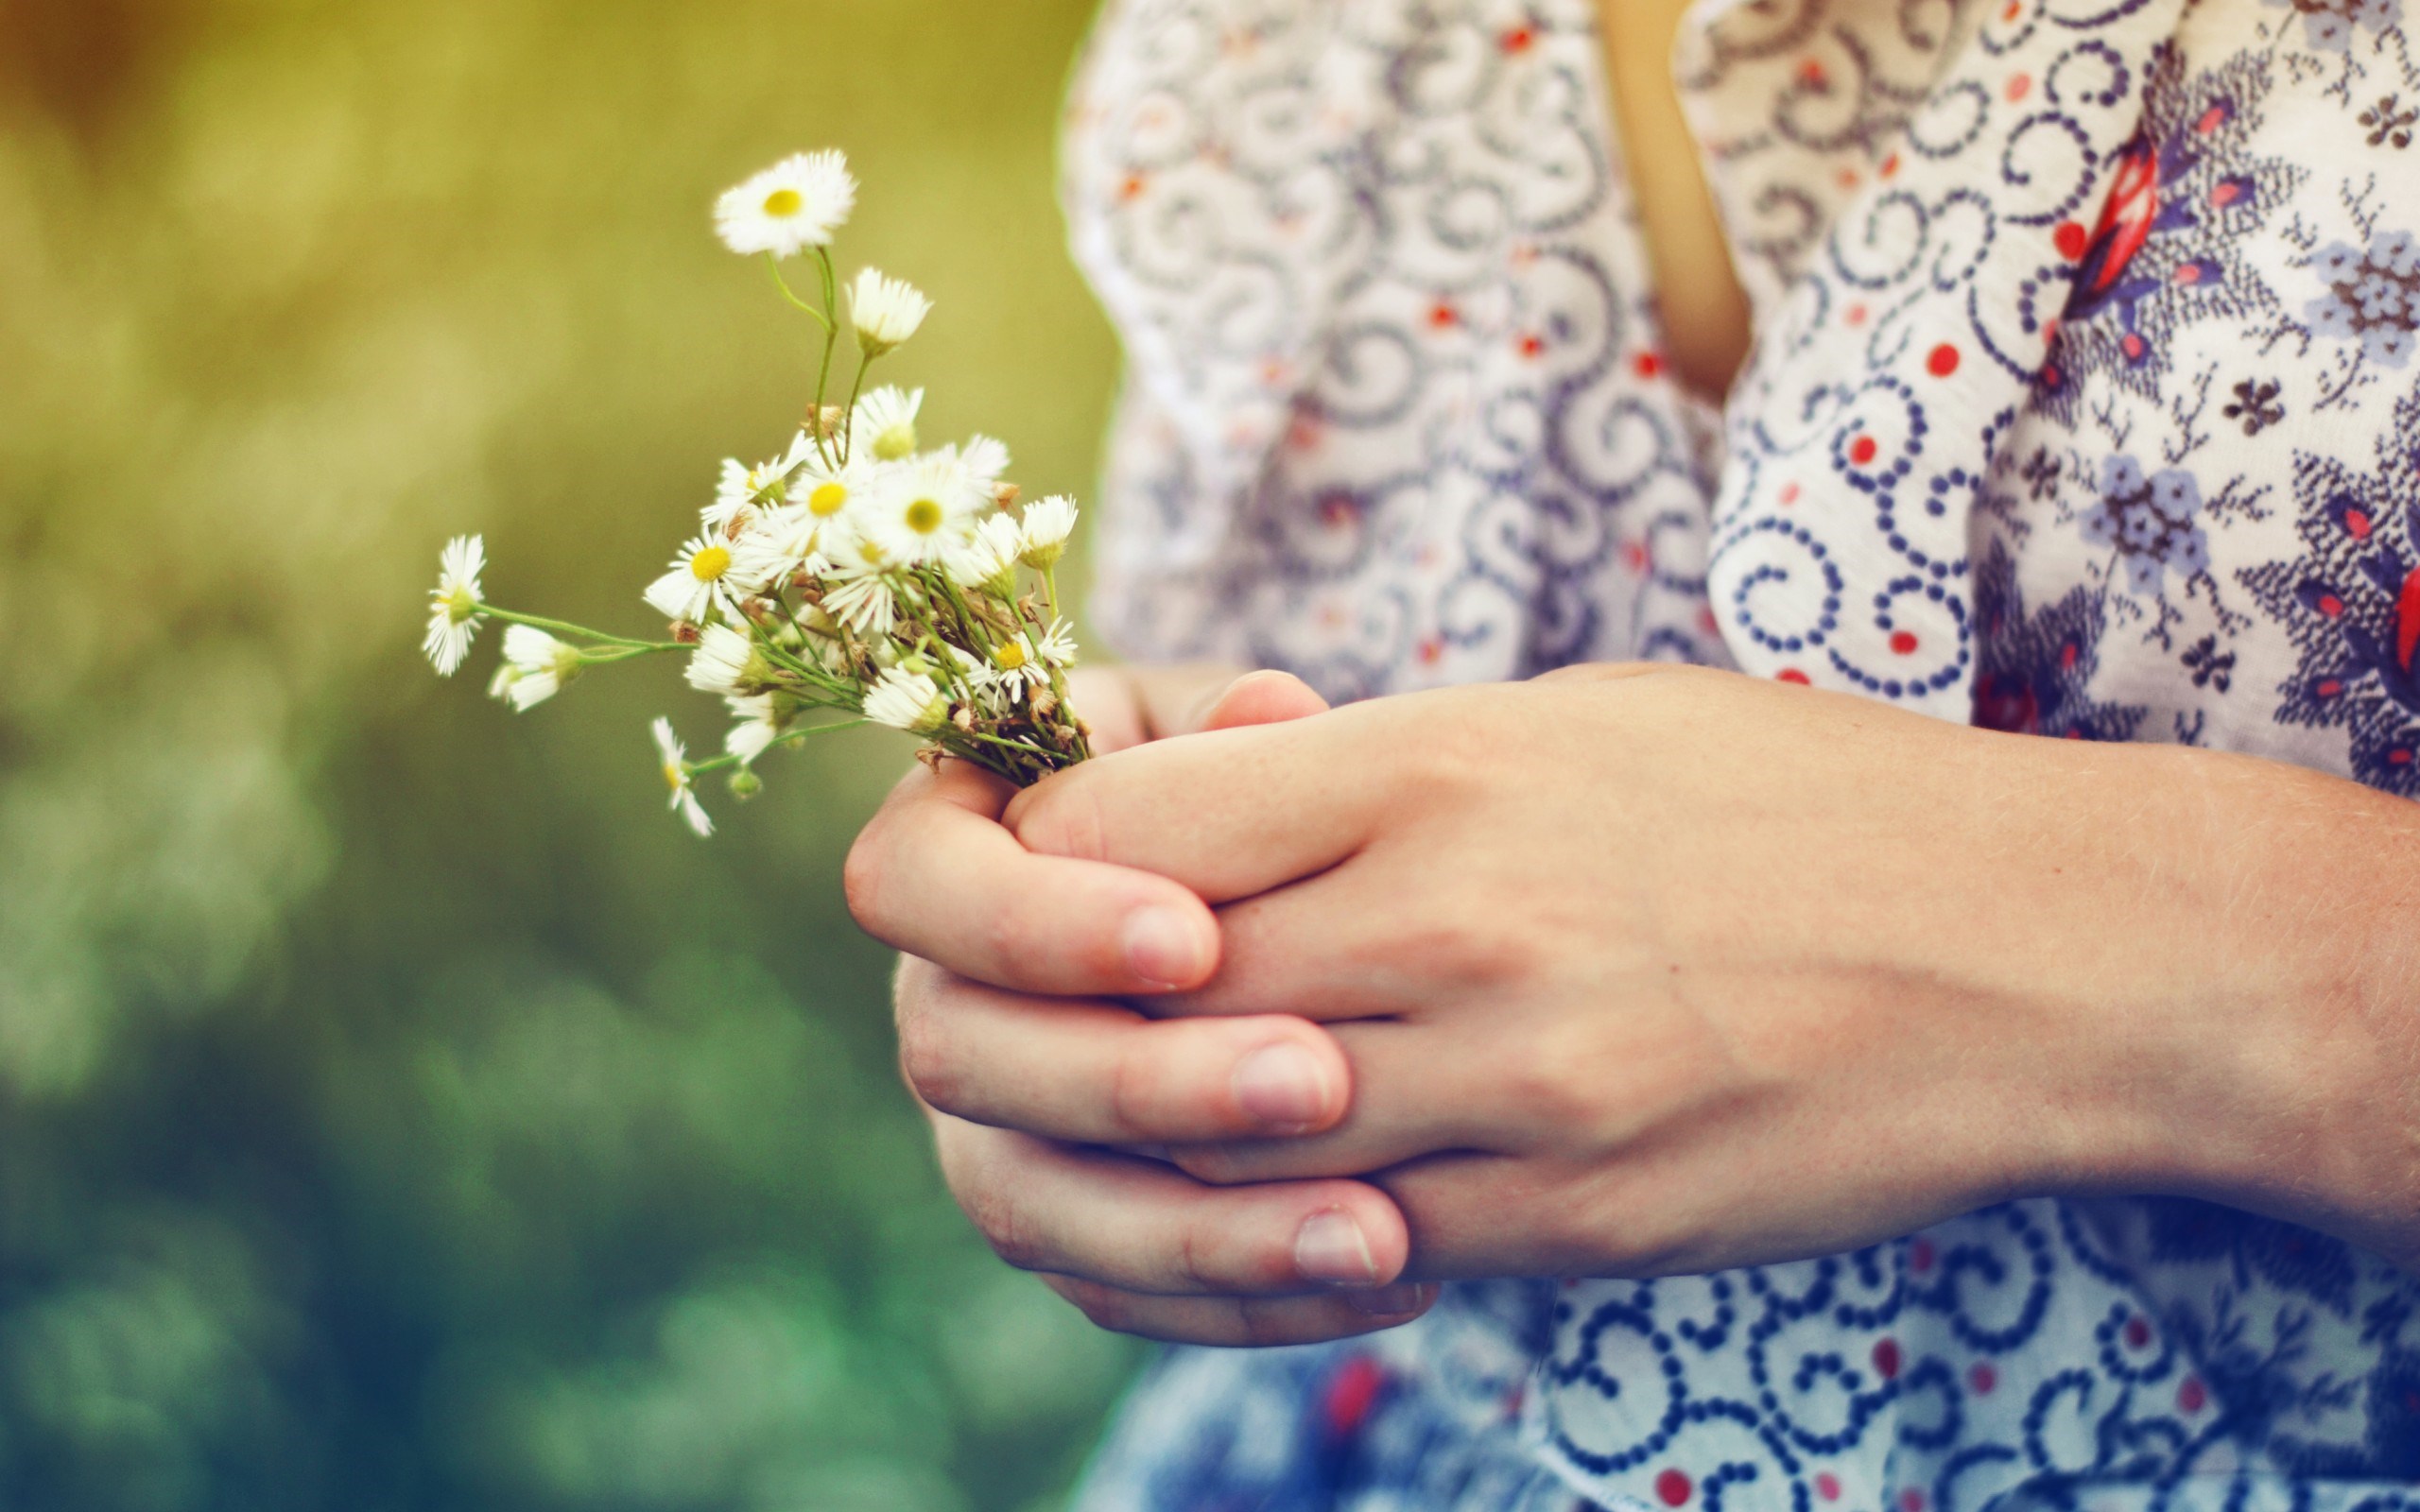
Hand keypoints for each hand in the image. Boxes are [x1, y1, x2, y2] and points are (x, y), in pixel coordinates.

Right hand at [850, 663, 1439, 1344]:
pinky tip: (1390, 1279)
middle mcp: (939, 995)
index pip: (914, 886)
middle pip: (965, 1063)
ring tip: (1376, 1232)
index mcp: (946, 846)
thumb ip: (1240, 733)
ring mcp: (986, 1123)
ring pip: (1032, 1206)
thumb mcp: (1243, 731)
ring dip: (1201, 1232)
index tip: (1194, 937)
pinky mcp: (1063, 1226)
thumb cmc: (1247, 777)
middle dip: (1138, 1081)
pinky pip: (1118, 1290)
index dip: (1034, 923)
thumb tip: (1271, 714)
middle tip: (1317, 1080)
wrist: (1290, 891)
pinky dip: (1246, 1297)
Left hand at [1002, 663, 2419, 1278]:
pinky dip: (1269, 1234)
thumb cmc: (1794, 801)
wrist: (2033, 953)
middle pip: (1139, 997)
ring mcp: (1510, 1089)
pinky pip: (1347, 1248)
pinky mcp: (1567, 1216)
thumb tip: (1184, 816)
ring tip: (1132, 1113)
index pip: (1123, 830)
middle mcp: (1451, 927)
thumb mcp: (1569, 720)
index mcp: (1435, 766)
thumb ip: (1365, 773)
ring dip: (1147, 1138)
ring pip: (1219, 1146)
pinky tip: (1265, 1201)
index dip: (1044, 859)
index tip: (1058, 872)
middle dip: (1062, 1011)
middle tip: (1046, 1012)